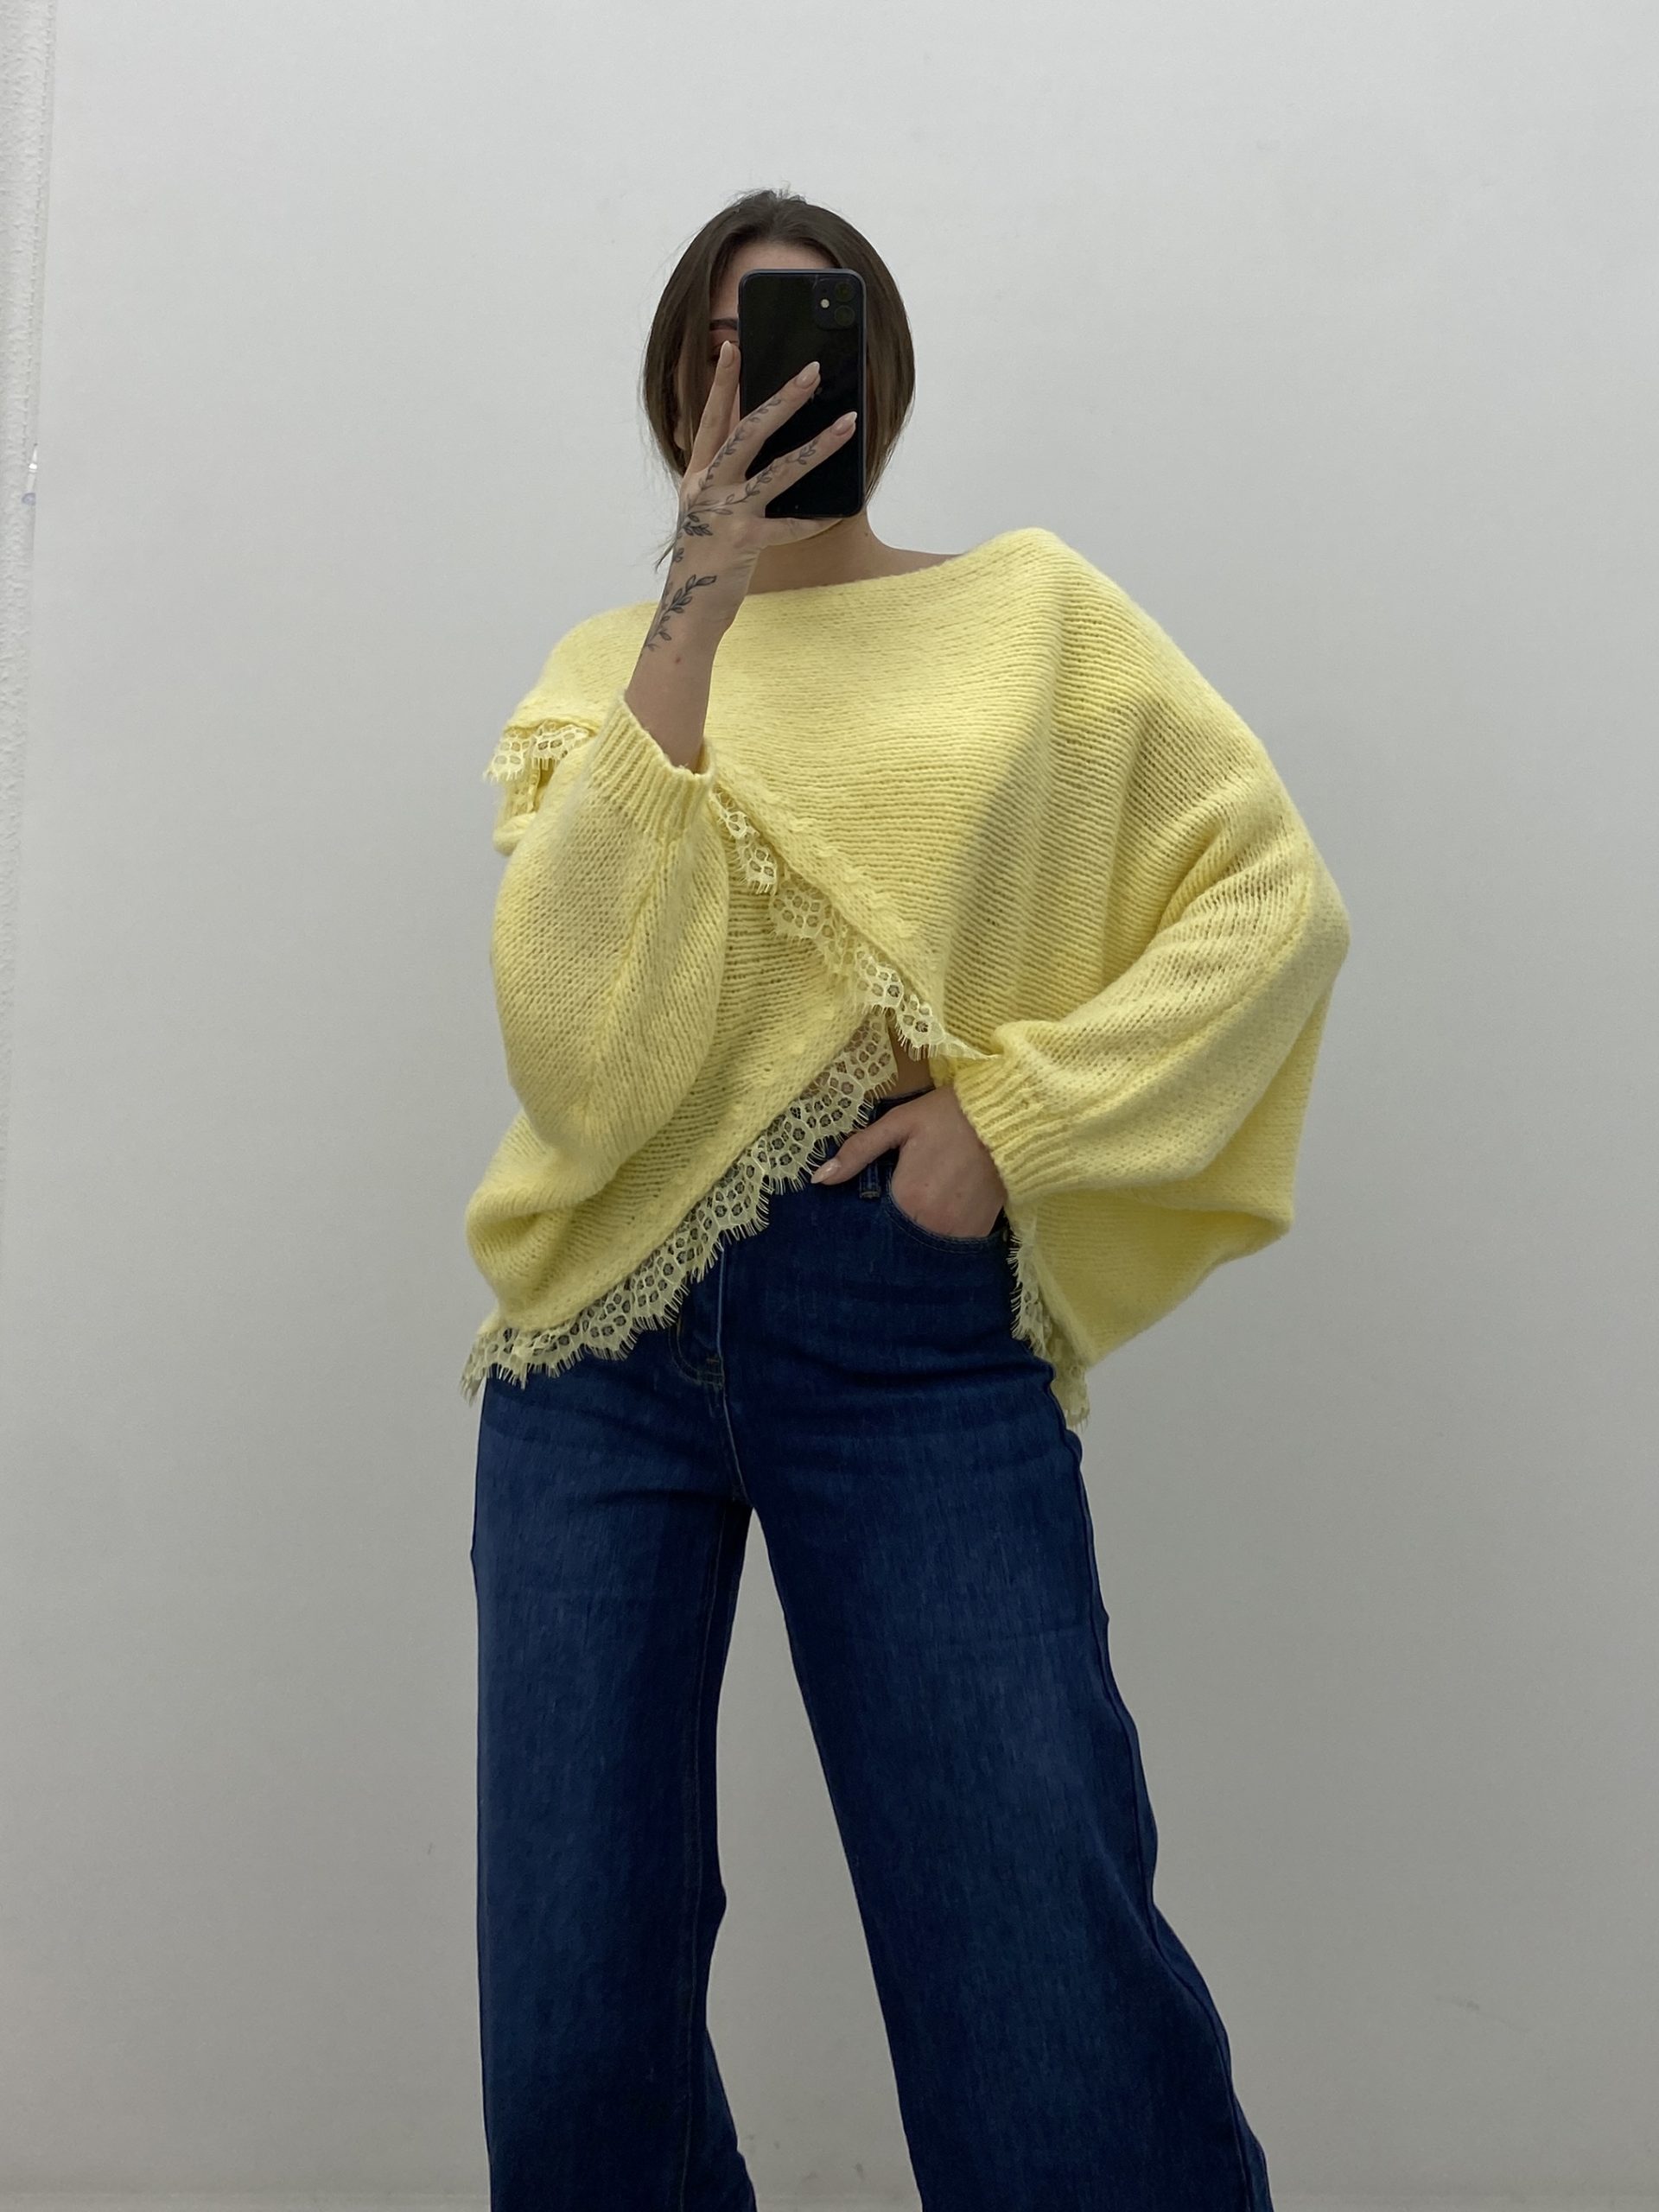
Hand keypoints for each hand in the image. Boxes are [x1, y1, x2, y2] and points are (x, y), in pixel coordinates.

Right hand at [650, 341, 857, 642]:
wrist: (687, 611)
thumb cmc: (703, 560)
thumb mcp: (705, 513)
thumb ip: (726, 479)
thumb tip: (766, 448)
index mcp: (697, 476)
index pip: (711, 419)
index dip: (722, 382)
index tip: (732, 346)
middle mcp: (707, 487)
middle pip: (748, 431)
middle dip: (783, 398)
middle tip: (813, 371)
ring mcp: (725, 513)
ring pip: (778, 470)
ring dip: (818, 445)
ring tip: (848, 422)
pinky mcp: (744, 542)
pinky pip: (789, 526)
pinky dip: (813, 521)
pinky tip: (837, 512)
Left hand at [809, 1089, 1008, 1236]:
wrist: (1007, 1118)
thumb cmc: (948, 1116)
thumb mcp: (898, 1124)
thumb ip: (858, 1152)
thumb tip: (820, 1179)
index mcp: (907, 1198)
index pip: (874, 1229)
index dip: (865, 1228)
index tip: (858, 1224)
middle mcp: (932, 1223)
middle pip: (899, 1243)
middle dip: (888, 1237)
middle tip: (883, 1223)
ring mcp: (958, 1232)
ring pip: (925, 1250)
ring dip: (914, 1241)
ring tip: (906, 1228)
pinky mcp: (980, 1232)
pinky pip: (951, 1247)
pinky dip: (939, 1241)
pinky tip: (932, 1226)